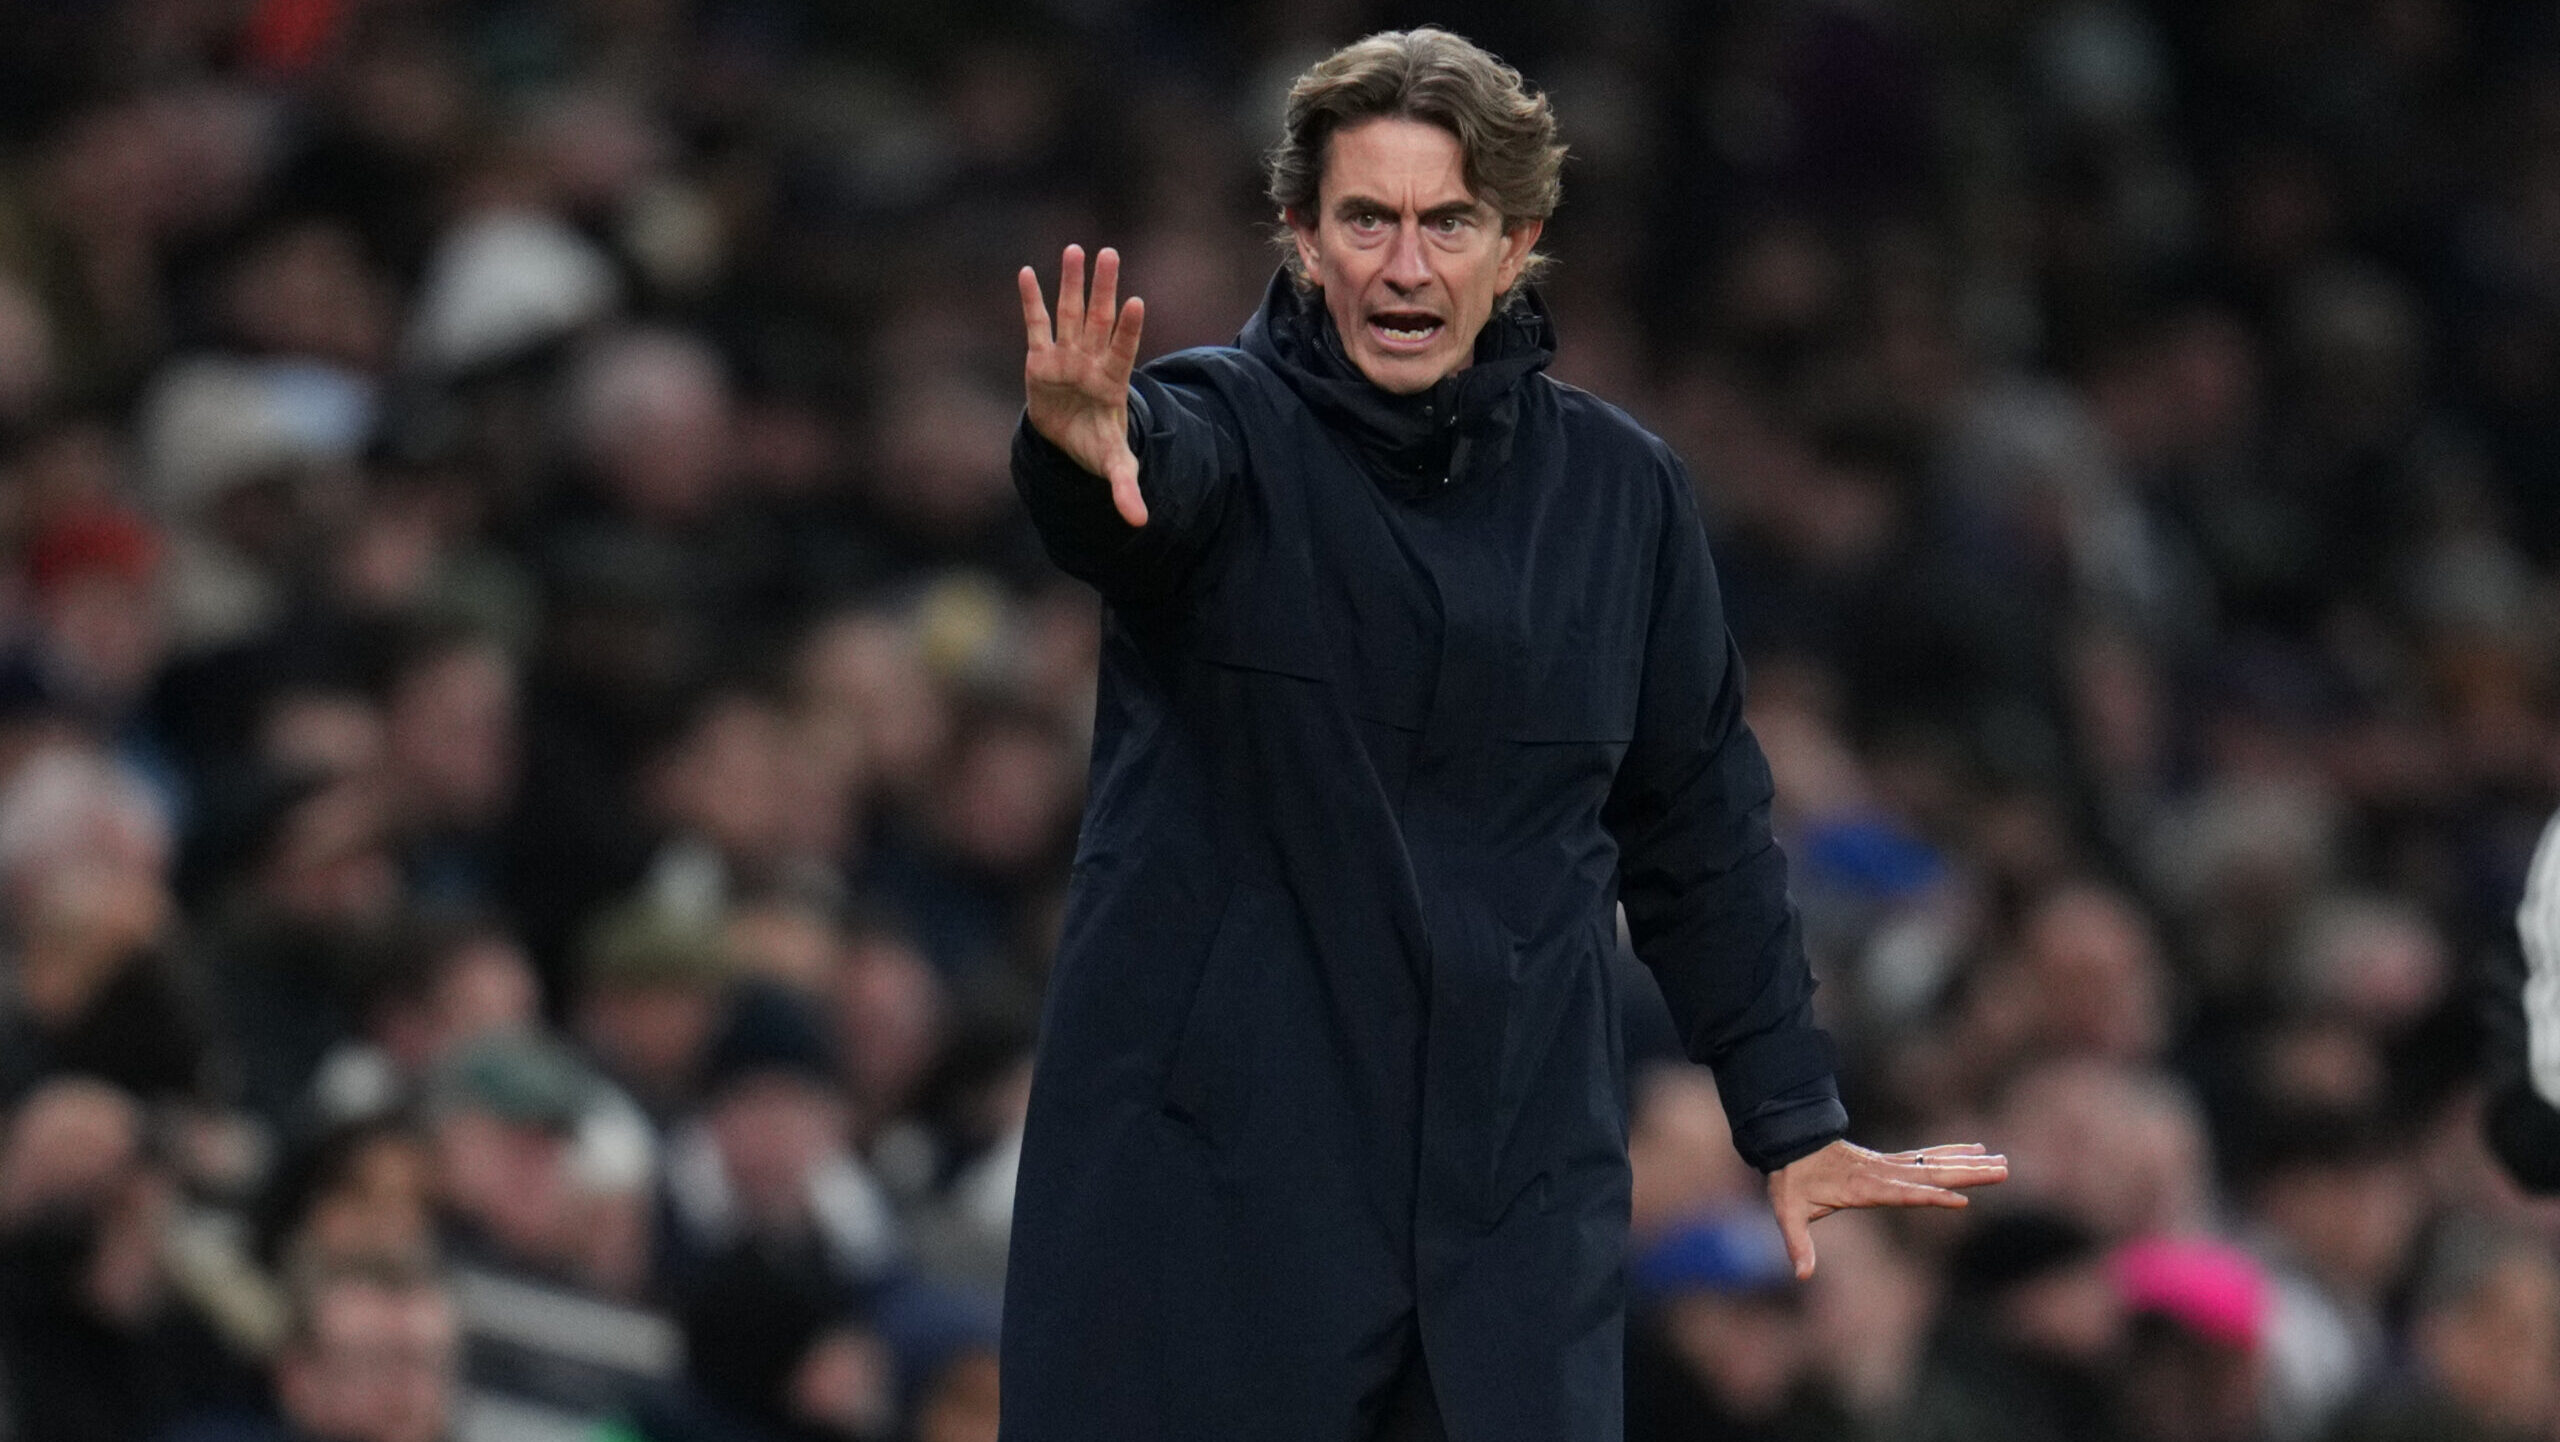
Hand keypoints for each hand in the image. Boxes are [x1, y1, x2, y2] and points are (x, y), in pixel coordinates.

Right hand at [1019, 244, 1147, 526]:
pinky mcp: (1040, 358)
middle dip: (1103, 289)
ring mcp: (1066, 357)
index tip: (1136, 303)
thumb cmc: (1095, 444)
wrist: (1070, 440)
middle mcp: (1090, 362)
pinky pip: (1036, 325)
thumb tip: (1140, 522)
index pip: (1123, 352)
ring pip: (1070, 314)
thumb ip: (1127, 487)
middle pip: (1098, 320)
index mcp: (1112, 384)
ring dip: (1072, 283)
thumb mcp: (1114, 466)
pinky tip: (1026, 272)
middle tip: (1110, 254)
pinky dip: (1031, 301)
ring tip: (1077, 250)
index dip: (1128, 330)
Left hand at [1766, 1140, 2006, 1279]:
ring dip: (1969, 1163)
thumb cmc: (1790, 1179)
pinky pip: (1926, 1156)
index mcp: (1863, 1187)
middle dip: (1967, 1174)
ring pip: (1935, 1164)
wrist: (1789, 1142)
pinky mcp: (1890, 1162)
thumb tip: (1801, 1276)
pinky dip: (1952, 1151)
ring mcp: (1888, 1165)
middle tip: (2003, 1170)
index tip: (1961, 1200)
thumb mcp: (1788, 1211)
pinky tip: (1976, 1149)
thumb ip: (1797, 1244)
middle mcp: (1882, 1173)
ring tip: (2003, 1162)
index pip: (1902, 1193)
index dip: (1930, 1197)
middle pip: (1931, 1174)